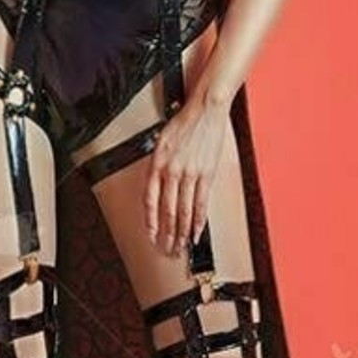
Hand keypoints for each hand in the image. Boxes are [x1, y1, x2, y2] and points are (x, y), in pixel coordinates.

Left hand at [145, 95, 231, 256]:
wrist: (205, 110)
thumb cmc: (184, 122)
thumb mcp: (161, 142)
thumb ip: (158, 164)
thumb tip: (157, 185)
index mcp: (157, 163)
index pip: (150, 199)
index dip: (150, 220)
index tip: (151, 233)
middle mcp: (172, 170)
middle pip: (167, 210)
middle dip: (166, 232)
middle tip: (166, 248)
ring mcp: (190, 173)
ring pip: (184, 210)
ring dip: (182, 232)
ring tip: (181, 246)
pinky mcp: (207, 174)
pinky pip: (201, 203)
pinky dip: (199, 220)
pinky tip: (197, 232)